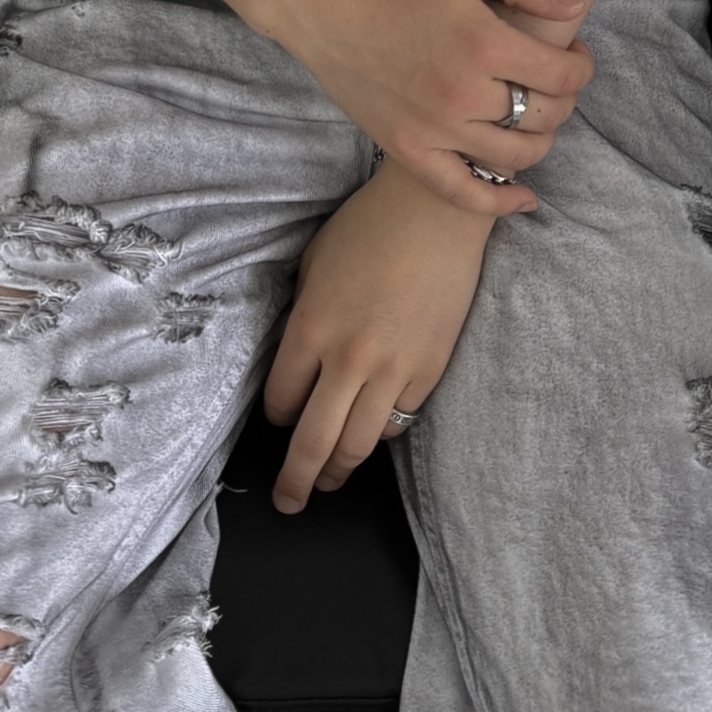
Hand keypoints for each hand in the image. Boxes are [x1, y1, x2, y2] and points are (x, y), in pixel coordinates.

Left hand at [263, 154, 495, 512]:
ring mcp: (392, 371)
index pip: (281, 402)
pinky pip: (399, 423)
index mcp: (310, 329)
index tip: (278, 420)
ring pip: (358, 446)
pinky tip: (372, 435)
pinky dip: (381, 436)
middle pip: (314, 443)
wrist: (436, 210)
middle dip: (296, 481)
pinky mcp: (429, 372)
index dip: (276, 418)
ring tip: (328, 482)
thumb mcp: (315, 265)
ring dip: (338, 472)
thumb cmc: (369, 226)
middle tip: (288, 501)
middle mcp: (347, 359)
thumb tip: (296, 358)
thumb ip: (302, 316)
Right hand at [271, 0, 595, 215]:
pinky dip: (498, 201)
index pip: (562, 75)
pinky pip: (462, 193)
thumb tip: (576, 7)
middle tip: (552, 81)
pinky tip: (523, 197)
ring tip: (534, 116)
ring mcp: (435, 129)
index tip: (573, 54)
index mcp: (484, 44)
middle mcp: (465, 95)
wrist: (321, 5)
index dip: (580, 66)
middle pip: (545, 116)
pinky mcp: (408, 150)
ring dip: (540, 139)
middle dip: (564, 99)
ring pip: (515, 156)